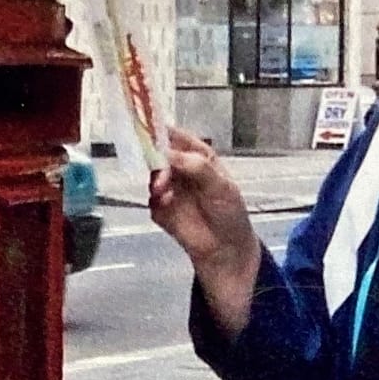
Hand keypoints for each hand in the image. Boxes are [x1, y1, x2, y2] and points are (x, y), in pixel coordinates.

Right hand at [148, 128, 261, 334]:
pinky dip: (155, 201)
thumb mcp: (221, 186)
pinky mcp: (161, 209)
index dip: (161, 131)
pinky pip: (150, 200)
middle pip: (158, 154)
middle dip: (154, 158)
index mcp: (197, 156)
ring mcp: (169, 188)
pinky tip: (165, 205)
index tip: (149, 129)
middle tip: (157, 166)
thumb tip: (170, 154)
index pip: (175, 137)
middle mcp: (180, 168)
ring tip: (163, 189)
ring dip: (155, 180)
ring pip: (151, 175)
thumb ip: (197, 167)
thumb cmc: (229, 213)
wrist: (225, 249)